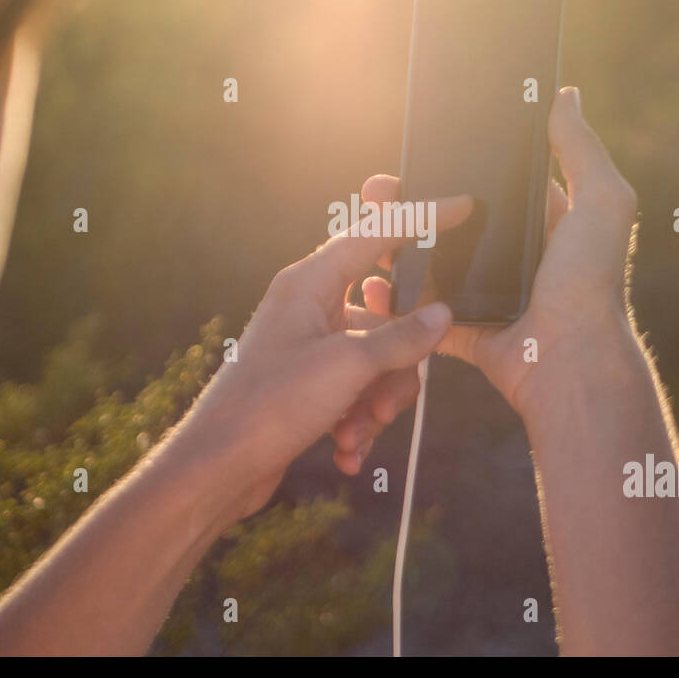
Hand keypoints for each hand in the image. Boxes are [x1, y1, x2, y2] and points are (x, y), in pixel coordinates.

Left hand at [172, 192, 473, 520]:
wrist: (218, 468)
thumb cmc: (269, 405)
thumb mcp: (347, 367)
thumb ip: (400, 338)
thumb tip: (442, 315)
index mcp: (310, 284)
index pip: (375, 234)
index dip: (420, 218)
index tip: (460, 208)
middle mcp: (309, 309)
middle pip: (385, 316)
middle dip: (397, 363)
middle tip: (388, 398)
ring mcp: (309, 348)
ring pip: (376, 361)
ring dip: (377, 403)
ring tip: (356, 432)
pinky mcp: (309, 386)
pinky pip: (356, 392)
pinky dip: (357, 423)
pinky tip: (345, 451)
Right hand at [357, 87, 640, 421]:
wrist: (569, 362)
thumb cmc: (589, 282)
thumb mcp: (599, 202)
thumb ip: (581, 149)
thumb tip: (566, 94)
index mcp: (546, 226)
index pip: (494, 187)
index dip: (456, 167)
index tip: (418, 150)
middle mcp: (516, 260)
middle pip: (453, 224)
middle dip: (412, 206)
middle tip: (375, 190)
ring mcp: (489, 298)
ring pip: (432, 267)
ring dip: (397, 250)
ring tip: (362, 231)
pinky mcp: (467, 332)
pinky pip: (424, 316)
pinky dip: (397, 305)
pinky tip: (371, 286)